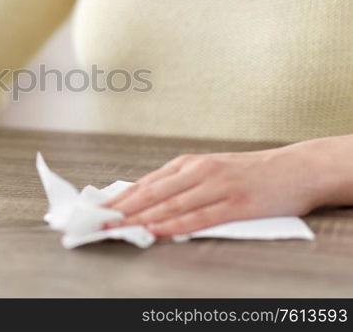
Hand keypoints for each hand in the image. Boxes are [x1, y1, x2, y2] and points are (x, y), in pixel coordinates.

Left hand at [102, 141, 332, 237]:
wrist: (295, 168)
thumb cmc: (249, 172)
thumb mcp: (210, 169)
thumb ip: (181, 183)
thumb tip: (146, 199)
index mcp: (188, 164)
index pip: (146, 183)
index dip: (120, 198)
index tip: (99, 210)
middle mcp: (198, 172)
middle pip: (151, 194)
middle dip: (122, 210)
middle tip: (99, 222)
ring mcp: (216, 187)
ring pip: (170, 205)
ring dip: (140, 219)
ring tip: (118, 229)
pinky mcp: (235, 204)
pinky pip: (199, 217)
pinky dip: (174, 225)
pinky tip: (156, 231)